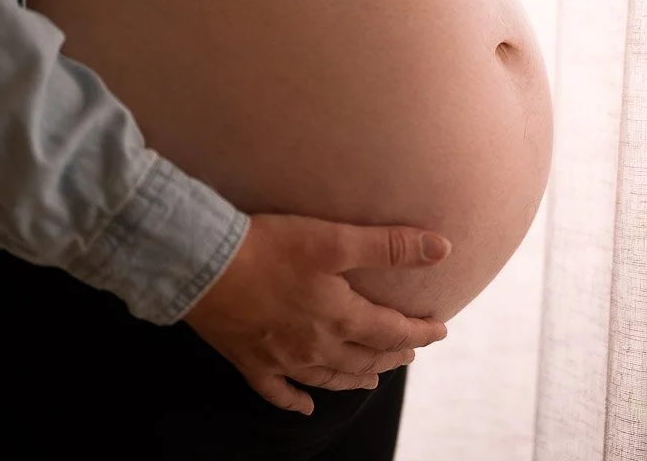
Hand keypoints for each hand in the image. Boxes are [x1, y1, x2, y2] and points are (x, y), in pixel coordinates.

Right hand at [183, 212, 450, 416]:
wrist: (204, 263)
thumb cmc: (271, 246)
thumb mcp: (335, 239)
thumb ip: (389, 246)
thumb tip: (442, 248)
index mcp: (339, 316)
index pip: (391, 331)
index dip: (419, 331)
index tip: (440, 330)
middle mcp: (315, 345)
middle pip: (364, 359)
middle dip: (392, 356)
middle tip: (410, 352)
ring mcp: (281, 358)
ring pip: (328, 378)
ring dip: (355, 379)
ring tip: (373, 380)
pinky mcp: (249, 360)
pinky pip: (278, 392)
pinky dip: (295, 401)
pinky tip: (306, 406)